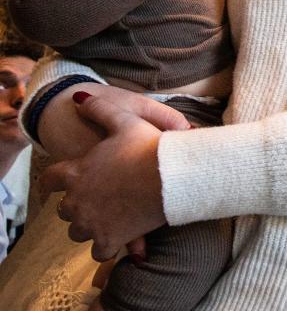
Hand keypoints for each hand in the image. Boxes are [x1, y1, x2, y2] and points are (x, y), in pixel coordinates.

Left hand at [42, 88, 186, 260]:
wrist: (172, 176)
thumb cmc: (148, 147)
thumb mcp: (125, 120)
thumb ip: (100, 110)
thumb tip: (79, 100)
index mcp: (75, 173)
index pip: (49, 181)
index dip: (52, 183)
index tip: (55, 187)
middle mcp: (76, 201)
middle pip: (64, 209)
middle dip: (76, 204)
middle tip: (96, 198)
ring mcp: (91, 223)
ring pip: (77, 232)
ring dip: (88, 226)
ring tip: (107, 218)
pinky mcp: (109, 240)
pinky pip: (98, 251)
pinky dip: (105, 247)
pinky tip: (117, 239)